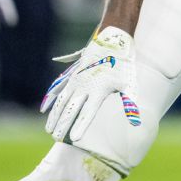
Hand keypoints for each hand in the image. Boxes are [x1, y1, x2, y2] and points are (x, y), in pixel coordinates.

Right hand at [42, 26, 141, 144]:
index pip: (88, 112)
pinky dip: (50, 100)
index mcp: (99, 90)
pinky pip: (58, 89)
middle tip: (57, 139)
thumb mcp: (128, 84)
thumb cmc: (122, 65)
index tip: (74, 138)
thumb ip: (129, 104)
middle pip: (71, 109)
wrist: (112, 41)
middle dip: (63, 125)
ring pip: (61, 101)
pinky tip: (44, 110)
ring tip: (50, 130)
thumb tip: (136, 123)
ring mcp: (76, 80)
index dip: (81, 126)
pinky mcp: (72, 75)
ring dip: (55, 116)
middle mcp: (84, 86)